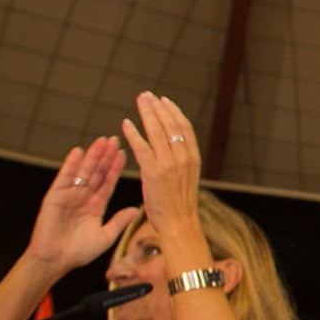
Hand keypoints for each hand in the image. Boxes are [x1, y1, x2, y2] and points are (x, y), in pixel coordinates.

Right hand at [26, 138, 139, 271]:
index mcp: (96, 206)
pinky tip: (79, 151)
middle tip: (115, 139)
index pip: (108, 182)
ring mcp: (69, 195)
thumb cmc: (78, 252)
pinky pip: (65, 177)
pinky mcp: (55, 195)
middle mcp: (83, 197)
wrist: (55, 260)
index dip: (115, 168)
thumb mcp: (105, 237)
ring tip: (101, 141)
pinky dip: (71, 164)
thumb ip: (119, 222)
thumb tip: (136, 210)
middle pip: (97, 172)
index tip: (123, 153)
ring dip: (92, 156)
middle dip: (105, 156)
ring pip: (83, 171)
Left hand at [118, 93, 204, 245]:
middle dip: (158, 107)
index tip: (163, 100)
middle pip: (170, 124)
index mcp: (193, 158)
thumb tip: (173, 145)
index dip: (173, 111)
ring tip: (139, 101)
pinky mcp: (153, 173)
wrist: (180, 224)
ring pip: (157, 132)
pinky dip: (133, 134)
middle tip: (147, 95)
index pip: (184, 127)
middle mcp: (183, 158)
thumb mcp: (187, 178)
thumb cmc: (180, 204)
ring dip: (147, 114)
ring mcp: (169, 165)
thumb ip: (181, 160)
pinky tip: (126, 124)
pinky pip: (141, 147)